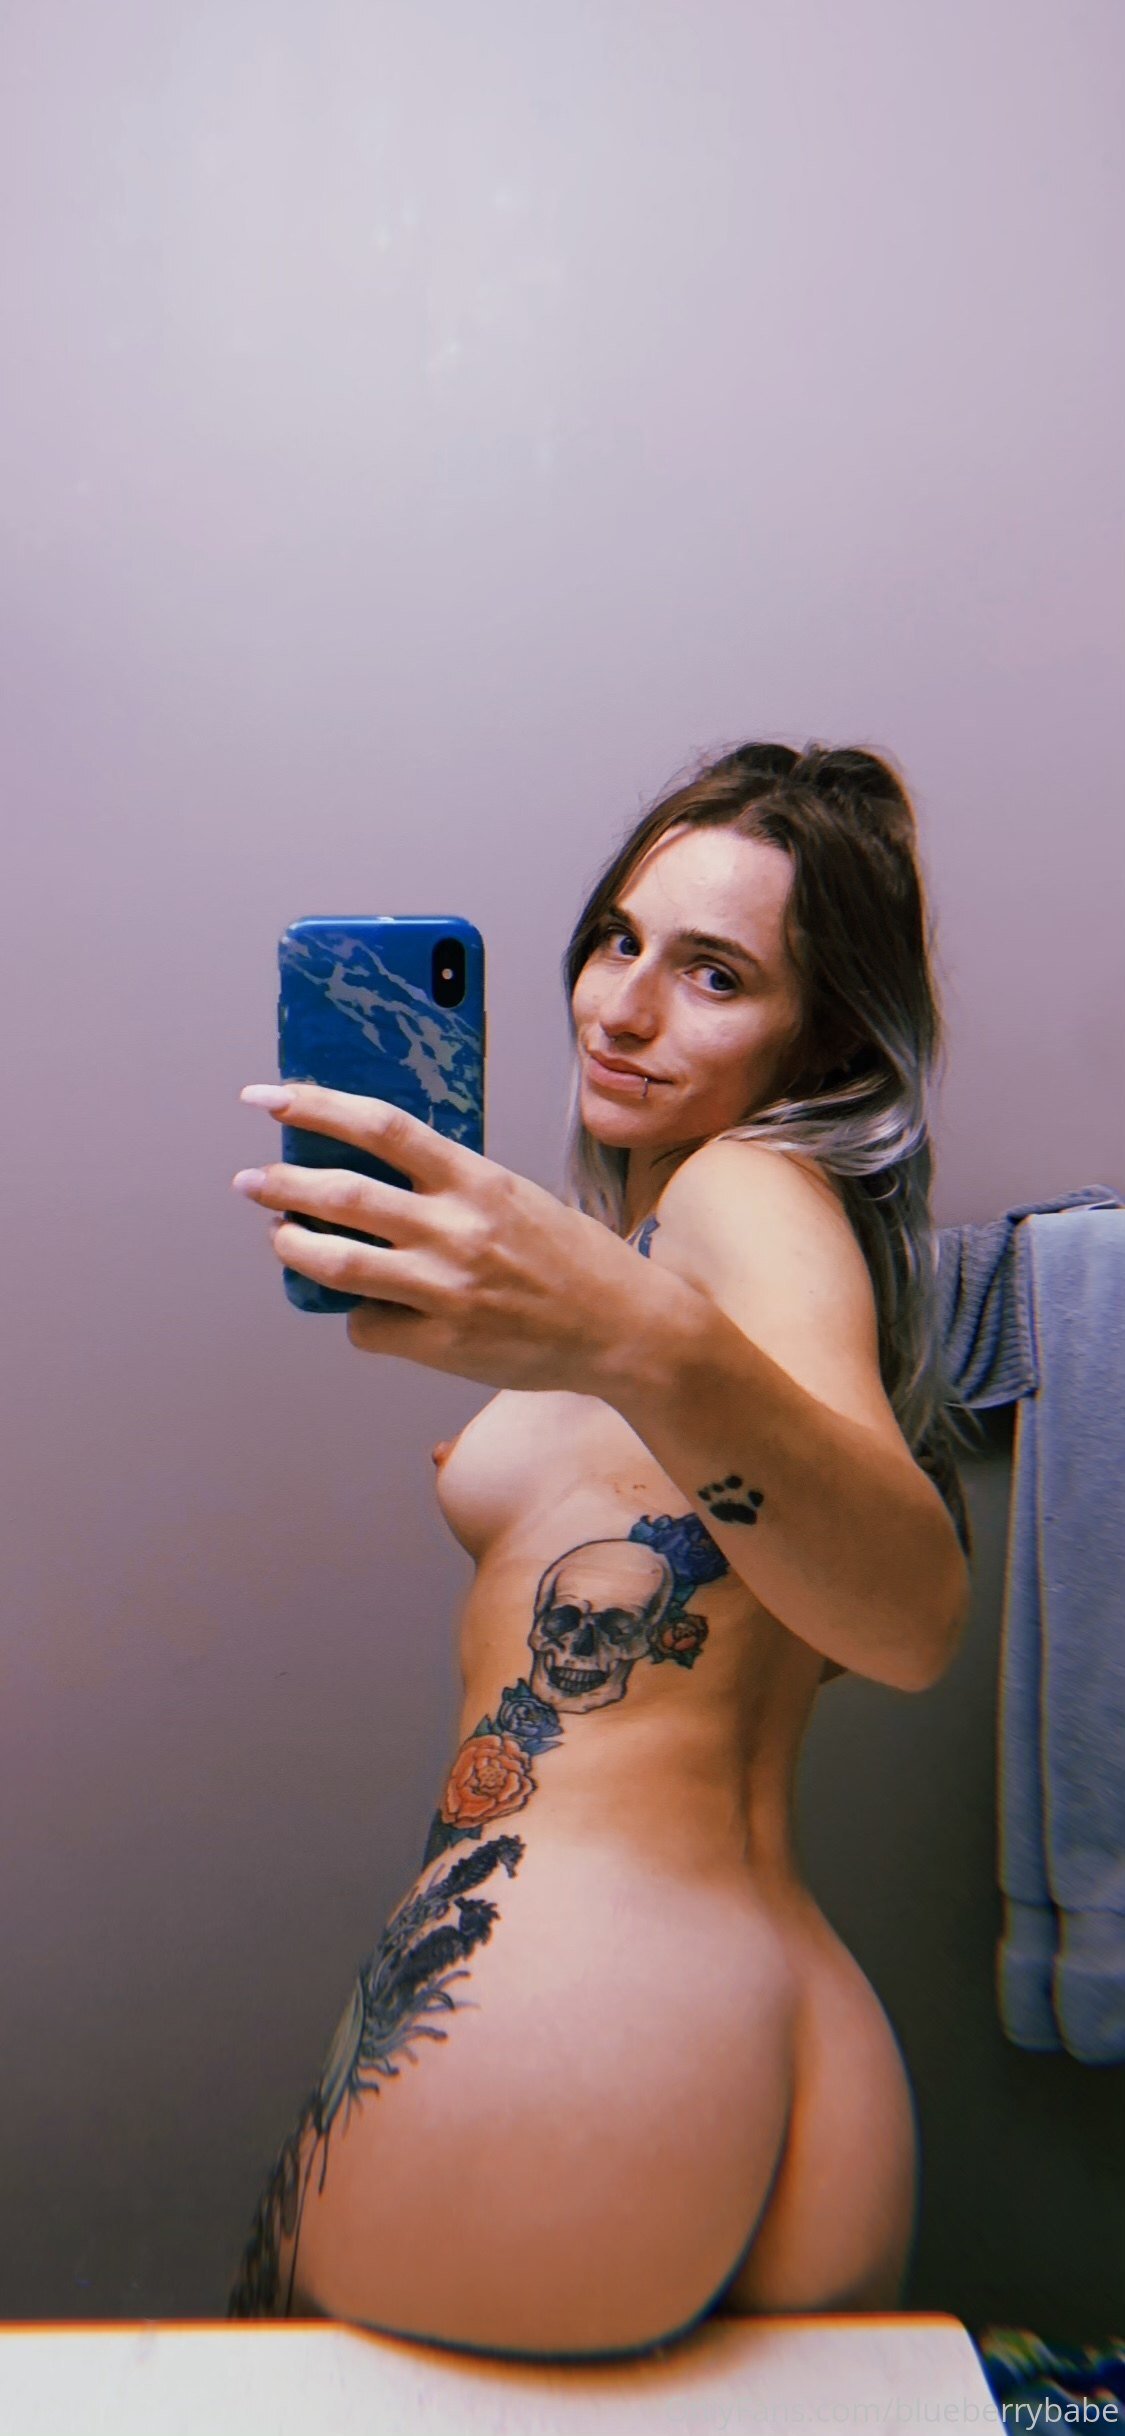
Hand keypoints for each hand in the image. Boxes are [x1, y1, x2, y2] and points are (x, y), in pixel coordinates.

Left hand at [231, 1081, 649, 1395]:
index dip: (315, 1106)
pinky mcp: (444, 1344)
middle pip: (342, 1193)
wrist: (627, 1328)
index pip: (380, 1127)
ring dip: (293, 1246)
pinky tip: (366, 1313)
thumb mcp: (514, 1197)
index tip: (269, 1097)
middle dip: (280, 1183)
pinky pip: (369, 1327)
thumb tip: (374, 1174)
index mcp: (475, 1179)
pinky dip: (355, 1318)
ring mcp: (447, 1289)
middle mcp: (456, 1228)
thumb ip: (450, 1186)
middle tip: (251, 1180)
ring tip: (278, 1237)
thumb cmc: (573, 1259)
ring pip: (337, 1263)